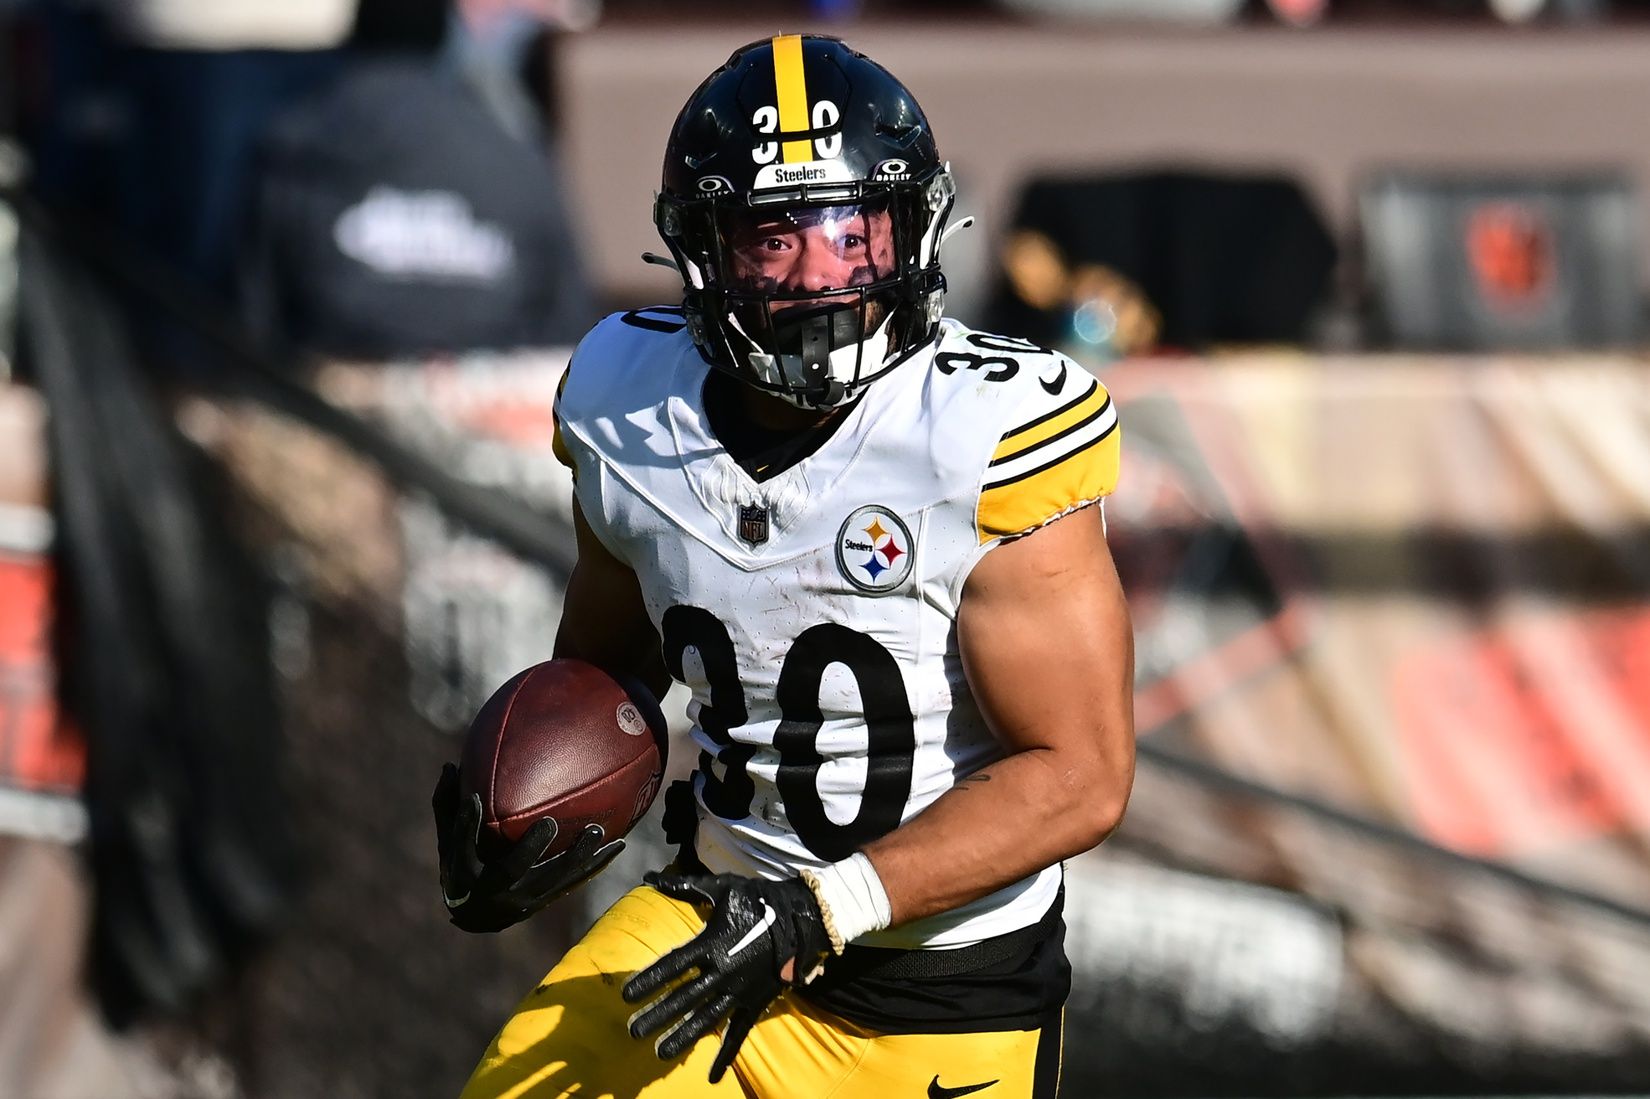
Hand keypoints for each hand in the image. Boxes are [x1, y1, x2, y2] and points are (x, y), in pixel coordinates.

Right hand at [431, 762, 623, 932]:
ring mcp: (522, 900)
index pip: (461, 848)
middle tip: (550, 822)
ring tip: (597, 831)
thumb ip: (447, 805)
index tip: (474, 799)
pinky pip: (574, 882)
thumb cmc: (462, 864)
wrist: (477, 917)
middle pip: (512, 871)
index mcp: (464, 873)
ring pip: (552, 880)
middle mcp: (493, 891)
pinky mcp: (545, 901)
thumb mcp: (448, 839)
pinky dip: (596, 864)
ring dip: (576, 856)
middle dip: (530, 848)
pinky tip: (619, 845)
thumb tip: (449, 765)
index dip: (465, 826)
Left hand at [622, 871, 830, 1082]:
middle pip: (685, 998)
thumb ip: (685, 887)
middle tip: (632, 1032)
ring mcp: (741, 990)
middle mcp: (724, 971)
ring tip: (660, 1053)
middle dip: (657, 1016)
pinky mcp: (757, 1002)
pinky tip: (714, 1076)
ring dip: (683, 1037)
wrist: (804, 917)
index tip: (626, 995)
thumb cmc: (759, 899)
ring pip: (708, 1019)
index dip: (649, 980)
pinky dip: (728, 1055)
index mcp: (713, 943)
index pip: (673, 966)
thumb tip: (648, 879)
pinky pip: (740, 1032)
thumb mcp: (723, 887)